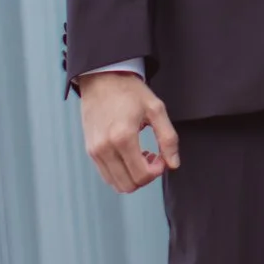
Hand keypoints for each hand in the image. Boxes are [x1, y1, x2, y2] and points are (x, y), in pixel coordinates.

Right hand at [79, 71, 177, 193]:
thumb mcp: (156, 109)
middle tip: (153, 158)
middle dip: (146, 176)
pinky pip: (106, 175)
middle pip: (129, 185)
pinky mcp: (90, 151)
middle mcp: (105, 148)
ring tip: (141, 155)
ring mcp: (95, 151)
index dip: (157, 172)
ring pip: (116, 183)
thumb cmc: (129, 91)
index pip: (141, 175)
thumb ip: (168, 138)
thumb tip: (173, 164)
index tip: (161, 157)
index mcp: (123, 137)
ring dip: (133, 175)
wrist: (102, 78)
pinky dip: (121, 172)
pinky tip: (129, 155)